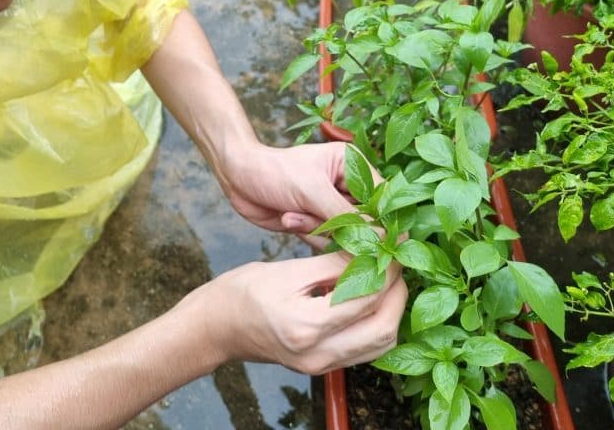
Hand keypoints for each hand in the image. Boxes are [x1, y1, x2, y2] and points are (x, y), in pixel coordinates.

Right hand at [188, 253, 405, 373]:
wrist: (215, 327)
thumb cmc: (241, 292)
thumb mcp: (286, 271)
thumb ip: (331, 265)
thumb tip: (370, 251)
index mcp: (306, 326)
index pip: (366, 299)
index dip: (388, 271)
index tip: (393, 247)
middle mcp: (317, 354)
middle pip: (383, 329)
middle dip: (398, 294)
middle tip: (397, 264)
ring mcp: (321, 367)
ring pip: (379, 345)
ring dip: (391, 312)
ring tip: (388, 280)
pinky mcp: (322, 367)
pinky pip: (363, 350)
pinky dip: (375, 324)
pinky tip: (370, 299)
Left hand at [217, 141, 373, 241]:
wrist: (237, 178)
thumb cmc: (273, 171)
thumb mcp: (312, 190)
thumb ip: (347, 216)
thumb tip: (382, 238)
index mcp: (354, 165)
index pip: (383, 199)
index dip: (382, 221)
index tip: (374, 238)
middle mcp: (348, 187)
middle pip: (366, 223)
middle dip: (337, 227)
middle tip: (311, 215)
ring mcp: (333, 207)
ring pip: (346, 236)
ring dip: (317, 230)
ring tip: (292, 213)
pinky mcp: (318, 224)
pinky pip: (326, 242)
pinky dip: (307, 234)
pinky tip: (287, 217)